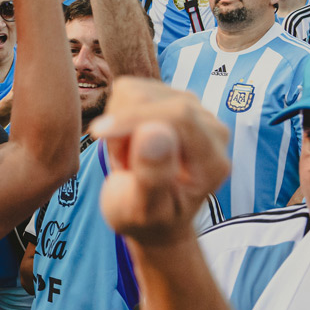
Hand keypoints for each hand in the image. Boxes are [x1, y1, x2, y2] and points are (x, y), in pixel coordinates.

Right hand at [94, 79, 230, 247]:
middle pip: (153, 98)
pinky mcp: (173, 98)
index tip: (97, 132)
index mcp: (212, 160)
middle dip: (122, 128)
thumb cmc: (147, 220)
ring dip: (119, 121)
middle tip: (123, 165)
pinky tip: (128, 141)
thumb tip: (154, 130)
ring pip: (138, 90)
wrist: (154, 218)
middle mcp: (211, 128)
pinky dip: (118, 113)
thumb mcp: (144, 209)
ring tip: (127, 157)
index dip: (133, 118)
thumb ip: (153, 175)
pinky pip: (131, 89)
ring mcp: (195, 110)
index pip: (177, 116)